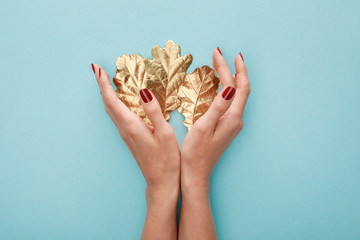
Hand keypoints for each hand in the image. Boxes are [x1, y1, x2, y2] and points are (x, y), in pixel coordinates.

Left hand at [92, 64, 179, 239]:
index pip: (113, 100)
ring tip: (105, 81)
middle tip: (97, 70)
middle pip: (108, 104)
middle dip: (101, 86)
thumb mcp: (166, 134)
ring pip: (111, 110)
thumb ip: (154, 112)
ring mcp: (126, 135)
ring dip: (106, 94)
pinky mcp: (130, 138)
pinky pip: (117, 116)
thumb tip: (144, 91)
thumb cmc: (167, 160)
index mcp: (132, 126)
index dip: (104, 84)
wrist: (161, 182)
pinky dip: (114, 104)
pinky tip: (118, 101)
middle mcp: (125, 129)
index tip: (97, 69)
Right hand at [178, 48, 249, 239]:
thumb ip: (218, 107)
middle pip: (239, 89)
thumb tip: (230, 88)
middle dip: (232, 69)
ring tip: (221, 65)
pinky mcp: (227, 127)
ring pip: (236, 95)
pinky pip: (230, 102)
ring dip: (230, 78)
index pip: (238, 87)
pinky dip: (226, 89)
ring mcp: (233, 124)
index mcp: (232, 118)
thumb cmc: (195, 153)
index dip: (232, 69)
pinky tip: (219, 86)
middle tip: (220, 54)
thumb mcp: (203, 127)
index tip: (223, 54)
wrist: (196, 174)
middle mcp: (236, 120)